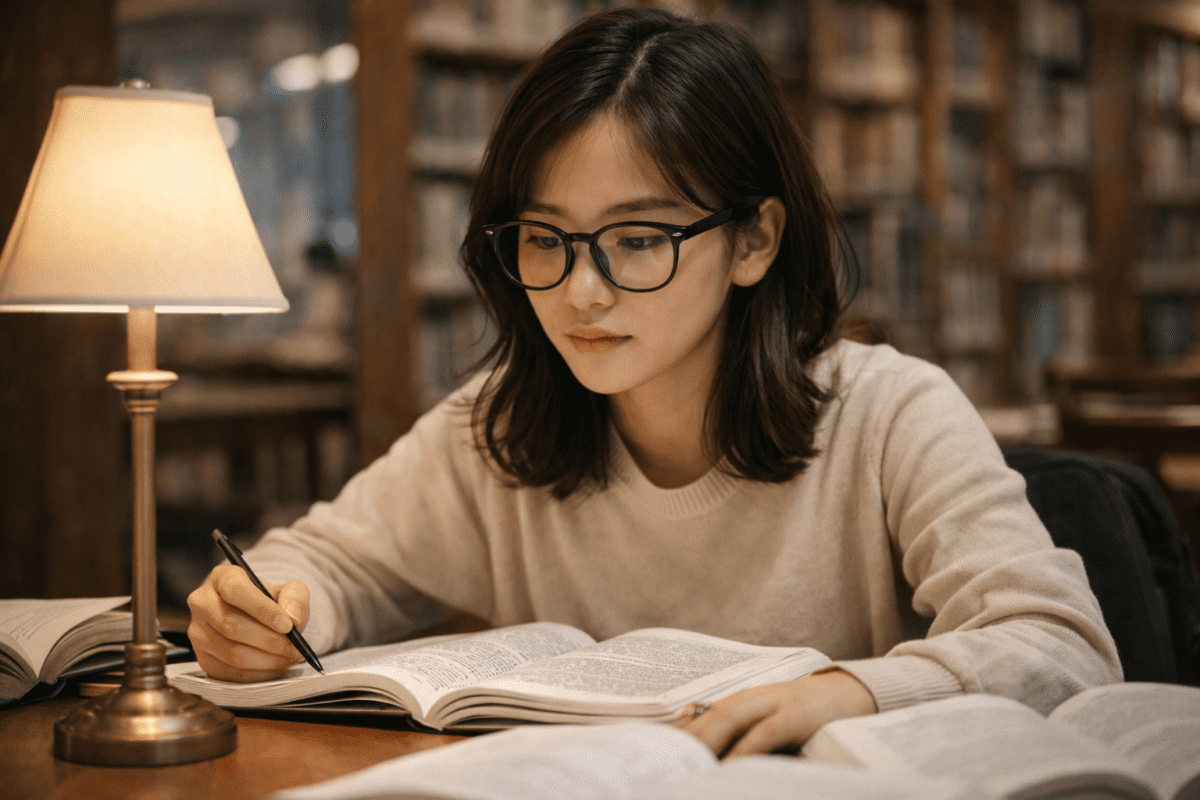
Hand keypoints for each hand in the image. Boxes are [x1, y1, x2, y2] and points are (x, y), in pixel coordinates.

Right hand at [186, 564, 310, 681]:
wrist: (257, 619)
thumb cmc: (271, 602)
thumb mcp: (289, 590)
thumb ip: (295, 598)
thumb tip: (292, 619)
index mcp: (222, 577)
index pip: (236, 590)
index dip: (263, 609)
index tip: (287, 625)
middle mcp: (202, 603)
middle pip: (232, 626)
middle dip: (270, 641)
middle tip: (295, 648)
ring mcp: (198, 632)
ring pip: (232, 653)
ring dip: (267, 660)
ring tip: (289, 657)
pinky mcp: (202, 658)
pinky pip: (231, 673)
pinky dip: (259, 674)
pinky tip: (276, 666)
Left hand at [674, 669, 876, 756]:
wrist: (850, 691)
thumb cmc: (803, 717)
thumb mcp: (764, 725)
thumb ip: (736, 738)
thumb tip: (704, 756)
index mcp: (736, 704)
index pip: (694, 720)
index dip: (671, 739)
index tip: (648, 757)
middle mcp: (747, 700)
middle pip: (703, 720)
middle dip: (680, 744)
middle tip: (657, 767)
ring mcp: (771, 704)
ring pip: (726, 721)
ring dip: (703, 745)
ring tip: (684, 768)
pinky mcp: (794, 716)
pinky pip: (763, 734)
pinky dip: (744, 750)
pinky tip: (730, 767)